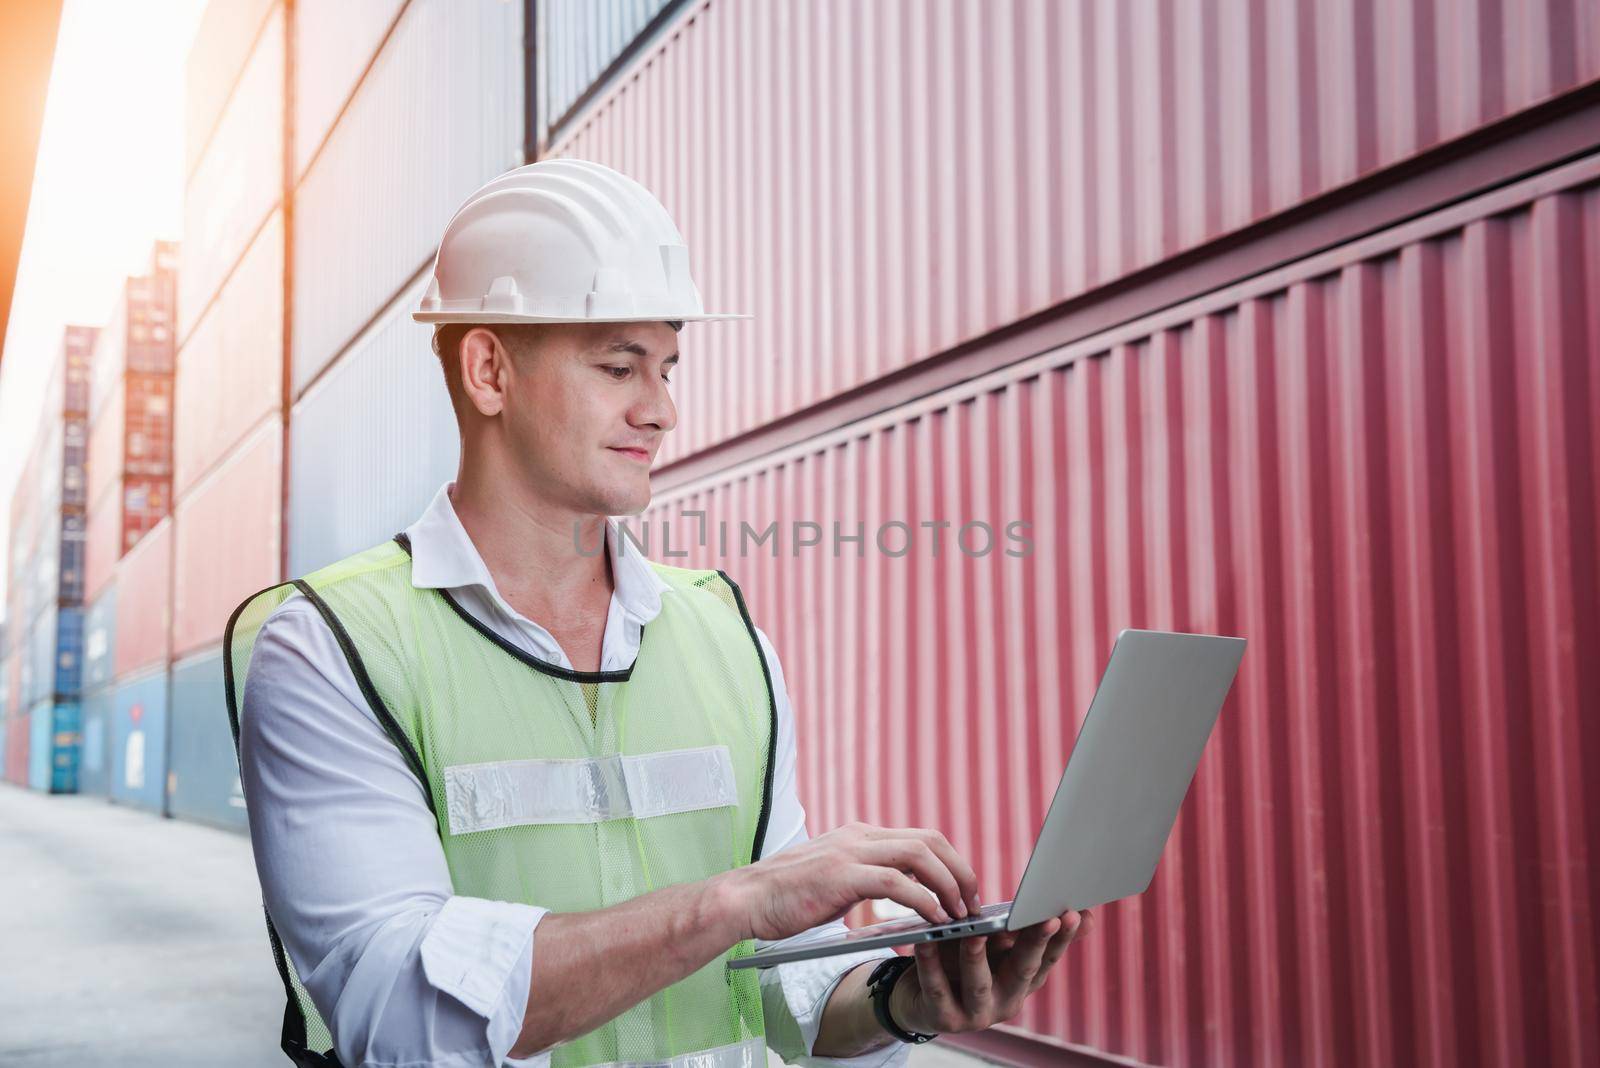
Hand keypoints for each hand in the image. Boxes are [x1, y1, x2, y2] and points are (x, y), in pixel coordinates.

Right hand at [717, 821, 981, 941]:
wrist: (745, 900)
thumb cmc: (786, 898)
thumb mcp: (833, 879)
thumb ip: (864, 878)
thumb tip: (900, 894)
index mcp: (858, 835)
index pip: (920, 837)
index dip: (950, 861)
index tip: (964, 889)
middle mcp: (858, 836)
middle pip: (929, 839)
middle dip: (959, 870)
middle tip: (973, 901)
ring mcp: (850, 852)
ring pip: (919, 855)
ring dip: (948, 884)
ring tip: (960, 913)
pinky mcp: (842, 876)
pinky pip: (897, 882)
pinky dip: (923, 899)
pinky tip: (934, 919)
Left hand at [889, 909, 1094, 1034]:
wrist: (922, 1000)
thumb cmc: (965, 963)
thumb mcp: (997, 947)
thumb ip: (1026, 931)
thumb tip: (1083, 915)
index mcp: (1023, 980)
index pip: (1049, 957)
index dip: (1062, 937)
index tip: (1075, 913)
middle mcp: (1007, 1000)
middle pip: (1023, 969)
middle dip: (1036, 943)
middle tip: (1047, 918)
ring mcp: (977, 1013)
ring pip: (978, 984)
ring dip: (977, 957)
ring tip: (974, 933)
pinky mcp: (944, 1018)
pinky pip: (937, 988)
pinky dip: (930, 965)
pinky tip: (926, 942)